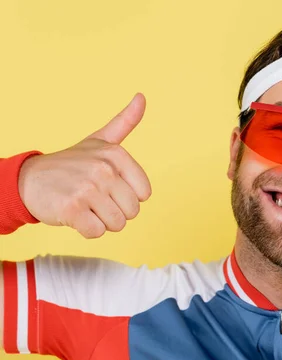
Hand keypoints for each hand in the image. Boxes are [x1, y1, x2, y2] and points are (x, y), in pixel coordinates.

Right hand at [18, 93, 151, 238]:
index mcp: (116, 154)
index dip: (128, 196)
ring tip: (86, 206)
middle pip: (132, 211)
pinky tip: (75, 215)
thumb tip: (142, 97)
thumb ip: (125, 122)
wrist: (29, 180)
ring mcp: (88, 188)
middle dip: (115, 211)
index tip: (109, 186)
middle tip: (95, 198)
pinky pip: (96, 232)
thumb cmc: (71, 164)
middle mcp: (103, 169)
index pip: (144, 194)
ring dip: (101, 221)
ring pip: (117, 224)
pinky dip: (86, 230)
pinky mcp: (72, 208)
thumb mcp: (100, 140)